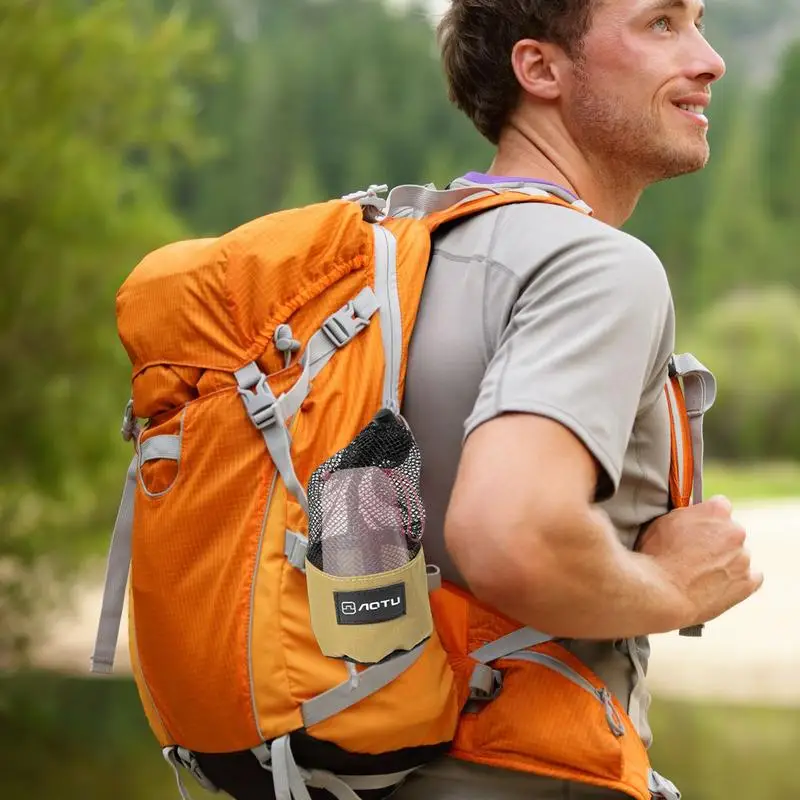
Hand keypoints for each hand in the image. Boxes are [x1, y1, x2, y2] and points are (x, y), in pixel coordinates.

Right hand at [636, 495, 763, 628]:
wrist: (662, 593)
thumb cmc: (656, 555)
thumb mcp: (662, 523)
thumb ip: (684, 514)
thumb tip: (692, 507)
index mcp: (716, 511)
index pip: (720, 505)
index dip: (707, 517)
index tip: (697, 526)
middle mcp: (735, 531)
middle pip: (731, 531)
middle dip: (717, 539)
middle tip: (695, 553)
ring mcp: (743, 558)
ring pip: (738, 556)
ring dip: (725, 561)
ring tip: (701, 574)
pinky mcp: (747, 583)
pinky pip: (752, 577)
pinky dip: (739, 580)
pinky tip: (721, 584)